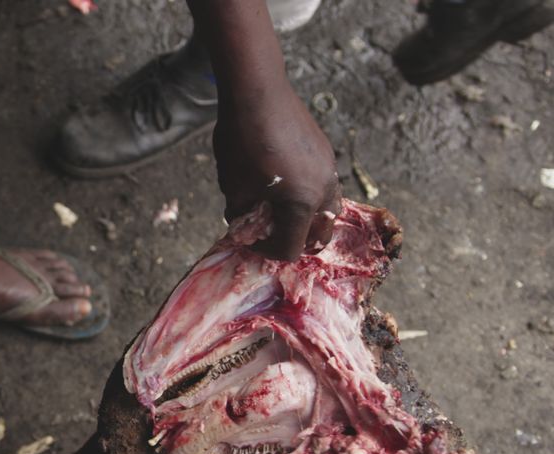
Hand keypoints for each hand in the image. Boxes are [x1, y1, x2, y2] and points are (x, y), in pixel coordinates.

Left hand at [212, 81, 340, 260]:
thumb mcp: (234, 187)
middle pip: (318, 235)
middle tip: (267, 232)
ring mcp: (329, 170)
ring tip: (279, 212)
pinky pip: (325, 187)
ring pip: (328, 211)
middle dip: (292, 239)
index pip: (289, 248)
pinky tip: (284, 184)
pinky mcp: (326, 152)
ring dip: (306, 220)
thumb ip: (241, 216)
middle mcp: (323, 190)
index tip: (250, 240)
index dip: (266, 252)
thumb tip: (245, 227)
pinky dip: (309, 196)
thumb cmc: (241, 141)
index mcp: (301, 204)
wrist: (258, 92)